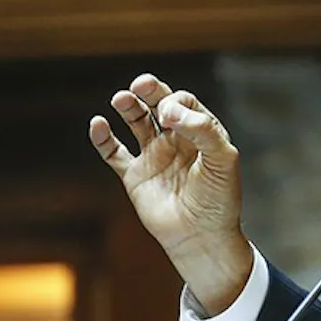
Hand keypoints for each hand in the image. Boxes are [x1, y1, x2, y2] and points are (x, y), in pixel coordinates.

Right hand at [88, 74, 252, 313]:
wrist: (202, 236)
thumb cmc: (219, 198)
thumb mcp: (222, 159)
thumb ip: (203, 130)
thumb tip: (170, 110)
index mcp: (201, 132)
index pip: (184, 103)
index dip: (176, 102)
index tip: (171, 116)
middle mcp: (176, 140)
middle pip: (158, 105)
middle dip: (149, 91)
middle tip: (140, 84)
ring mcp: (154, 156)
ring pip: (135, 122)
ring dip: (128, 107)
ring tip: (121, 98)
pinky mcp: (135, 176)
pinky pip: (114, 153)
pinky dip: (103, 138)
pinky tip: (98, 123)